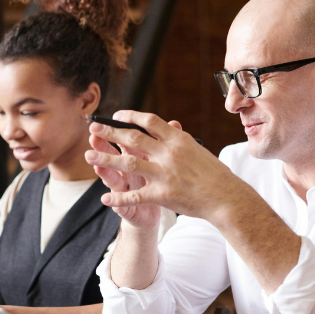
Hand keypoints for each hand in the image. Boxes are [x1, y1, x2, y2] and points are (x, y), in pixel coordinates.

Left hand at [85, 111, 247, 223]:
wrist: (226, 198)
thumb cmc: (215, 174)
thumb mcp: (198, 150)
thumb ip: (179, 139)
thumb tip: (169, 126)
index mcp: (178, 139)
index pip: (150, 121)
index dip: (131, 116)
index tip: (117, 115)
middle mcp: (169, 154)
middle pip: (133, 138)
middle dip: (110, 132)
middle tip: (92, 127)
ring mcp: (165, 174)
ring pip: (127, 164)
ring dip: (105, 159)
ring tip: (88, 156)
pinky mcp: (163, 195)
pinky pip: (135, 196)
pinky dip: (118, 198)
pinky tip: (104, 198)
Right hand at [87, 119, 164, 235]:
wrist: (157, 213)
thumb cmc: (161, 182)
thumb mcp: (163, 162)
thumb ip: (165, 144)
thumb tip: (175, 123)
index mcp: (137, 158)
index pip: (125, 141)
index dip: (119, 130)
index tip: (113, 118)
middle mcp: (127, 172)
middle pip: (114, 155)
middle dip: (104, 144)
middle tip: (94, 134)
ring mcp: (126, 189)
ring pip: (112, 176)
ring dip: (102, 168)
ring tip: (92, 160)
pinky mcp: (129, 207)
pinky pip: (122, 204)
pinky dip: (115, 202)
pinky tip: (106, 199)